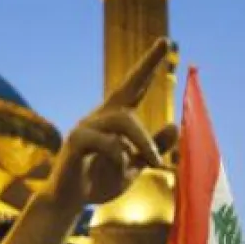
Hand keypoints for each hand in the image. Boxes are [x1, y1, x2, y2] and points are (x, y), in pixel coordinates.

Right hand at [49, 39, 171, 207]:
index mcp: (116, 120)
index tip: (165, 41)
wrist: (70, 202)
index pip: (135, 87)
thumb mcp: (134, 166)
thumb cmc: (99, 181)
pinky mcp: (75, 142)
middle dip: (147, 64)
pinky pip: (106, 142)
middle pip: (127, 87)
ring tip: (155, 163)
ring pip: (124, 121)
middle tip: (166, 42)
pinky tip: (121, 168)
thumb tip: (174, 125)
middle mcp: (101, 116)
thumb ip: (152, 148)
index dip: (149, 65)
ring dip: (144, 142)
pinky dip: (119, 156)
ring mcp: (86, 126)